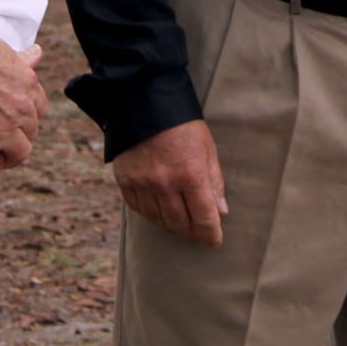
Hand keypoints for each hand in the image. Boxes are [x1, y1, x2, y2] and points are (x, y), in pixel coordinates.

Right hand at [0, 37, 46, 201]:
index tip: (17, 120)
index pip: (38, 107)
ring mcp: (5, 131)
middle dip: (18, 138)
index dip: (27, 116)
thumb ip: (20, 57)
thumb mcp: (1, 49)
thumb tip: (37, 53)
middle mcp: (23, 109)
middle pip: (29, 132)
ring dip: (8, 161)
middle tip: (4, 144)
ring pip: (18, 154)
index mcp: (28, 84)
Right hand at [112, 118, 227, 247]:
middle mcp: (165, 184)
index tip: (215, 241)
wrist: (144, 104)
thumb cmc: (183, 126)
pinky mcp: (125, 182)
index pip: (204, 218)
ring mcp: (143, 184)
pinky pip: (140, 210)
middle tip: (199, 234)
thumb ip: (214, 182)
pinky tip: (160, 212)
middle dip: (193, 233)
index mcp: (191, 175)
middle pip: (180, 224)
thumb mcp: (207, 149)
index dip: (211, 234)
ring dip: (173, 226)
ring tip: (182, 225)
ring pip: (159, 220)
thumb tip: (221, 212)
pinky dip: (152, 215)